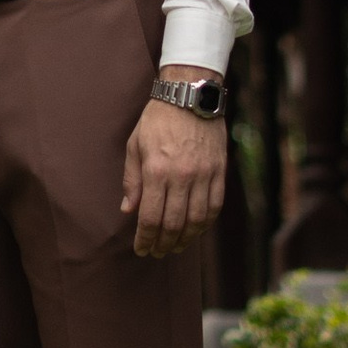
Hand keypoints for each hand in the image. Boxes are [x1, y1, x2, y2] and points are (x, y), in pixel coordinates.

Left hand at [120, 99, 225, 259]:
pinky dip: (205, 223)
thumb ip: (132, 180)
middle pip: (174, 224)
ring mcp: (203, 175)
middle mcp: (181, 176)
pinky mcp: (219, 172)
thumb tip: (128, 210)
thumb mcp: (135, 145)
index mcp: (156, 171)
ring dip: (185, 239)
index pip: (151, 218)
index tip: (141, 249)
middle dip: (163, 244)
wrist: (189, 95)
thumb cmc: (157, 119)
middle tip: (157, 252)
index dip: (145, 239)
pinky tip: (196, 230)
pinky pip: (214, 207)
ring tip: (175, 246)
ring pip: (197, 221)